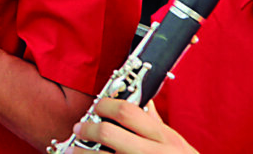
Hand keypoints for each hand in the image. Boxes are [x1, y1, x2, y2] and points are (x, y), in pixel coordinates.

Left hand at [73, 98, 198, 153]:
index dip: (105, 105)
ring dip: (81, 152)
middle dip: (88, 128)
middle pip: (108, 133)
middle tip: (79, 127)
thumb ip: (158, 125)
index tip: (97, 107)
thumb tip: (145, 103)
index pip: (127, 112)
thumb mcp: (178, 144)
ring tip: (74, 150)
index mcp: (165, 139)